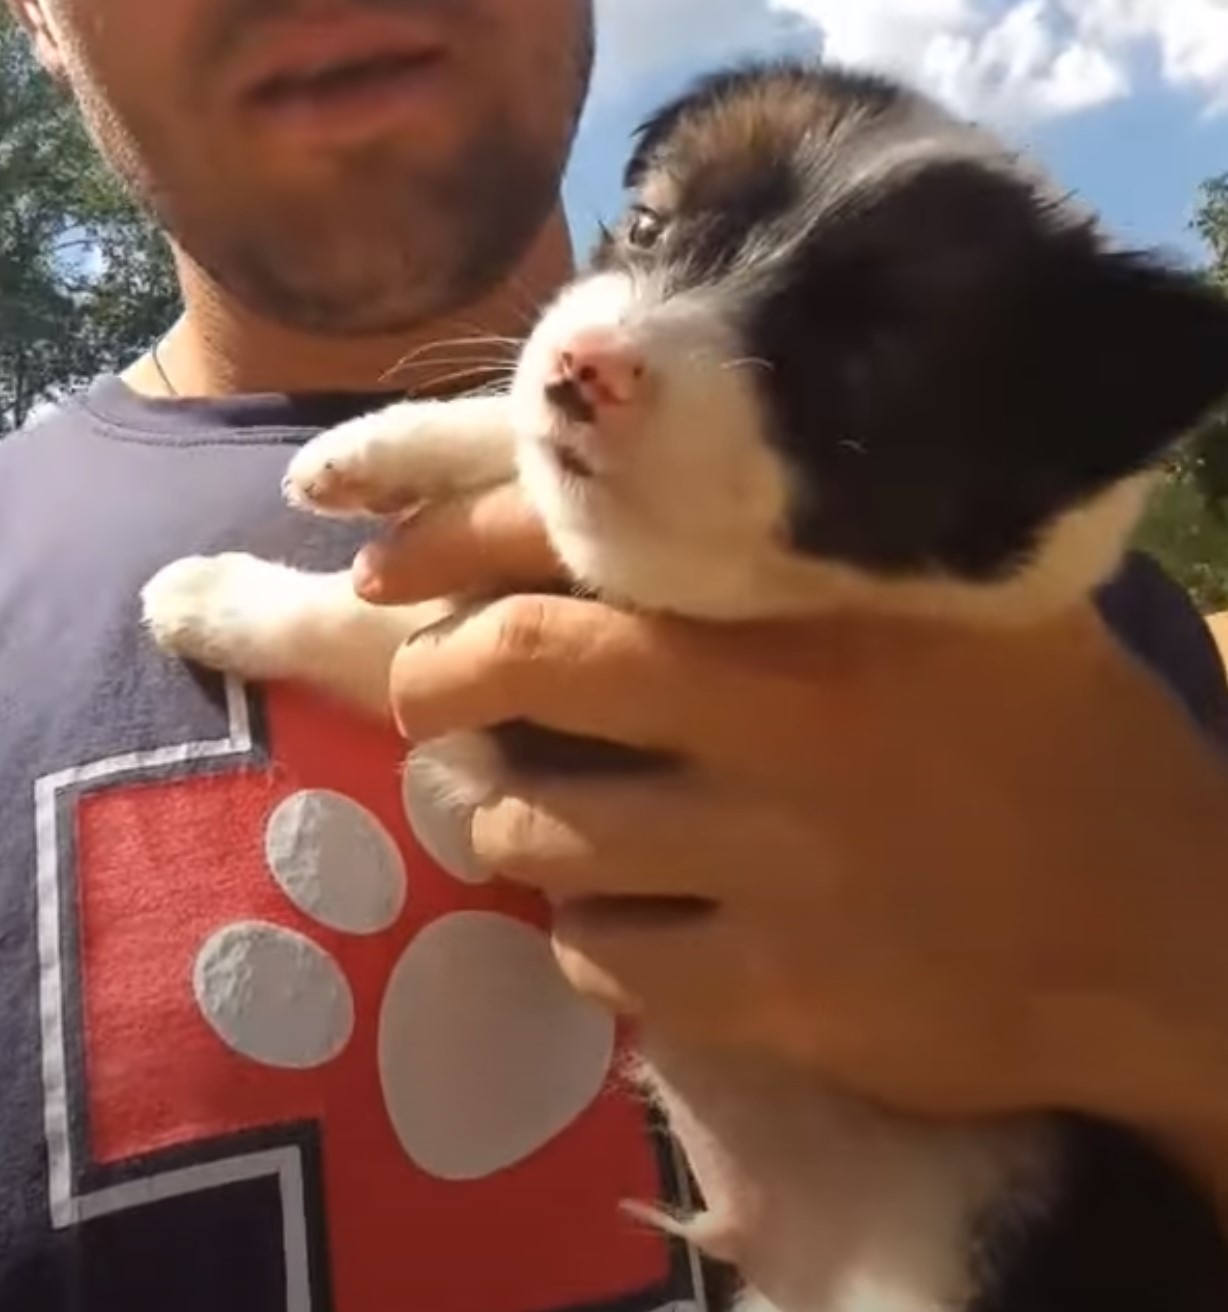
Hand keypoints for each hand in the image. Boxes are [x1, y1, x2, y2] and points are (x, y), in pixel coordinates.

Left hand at [355, 488, 1227, 1153]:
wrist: (1162, 937)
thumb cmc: (1056, 745)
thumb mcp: (958, 608)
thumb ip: (810, 554)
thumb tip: (631, 518)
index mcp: (814, 606)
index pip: (569, 548)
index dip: (446, 551)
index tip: (387, 574)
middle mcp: (780, 720)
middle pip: (520, 676)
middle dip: (437, 689)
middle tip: (428, 702)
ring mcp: (775, 870)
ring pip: (541, 838)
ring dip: (510, 824)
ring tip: (532, 816)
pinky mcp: (781, 995)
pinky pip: (604, 964)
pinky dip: (586, 940)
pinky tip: (625, 923)